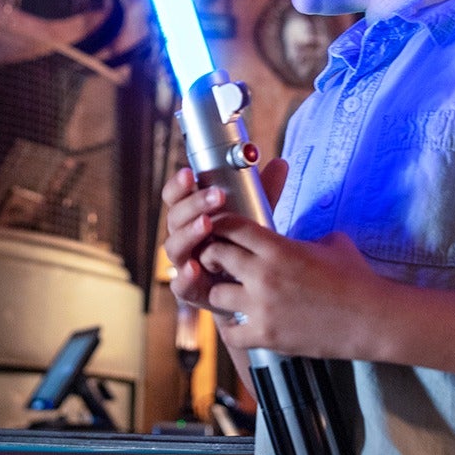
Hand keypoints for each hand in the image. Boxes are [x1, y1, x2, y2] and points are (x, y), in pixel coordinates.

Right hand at [162, 159, 287, 311]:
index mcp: (192, 216)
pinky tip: (195, 267)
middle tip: (217, 196)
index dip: (179, 185)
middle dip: (193, 205)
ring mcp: (185, 263)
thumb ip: (264, 192)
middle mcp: (183, 238)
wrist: (252, 286)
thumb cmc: (246, 245)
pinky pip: (180, 284)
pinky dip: (185, 276)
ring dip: (189, 234)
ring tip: (207, 224)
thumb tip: (280, 164)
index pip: (176, 197)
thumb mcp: (255, 217)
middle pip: (174, 218)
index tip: (191, 173)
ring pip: (174, 247)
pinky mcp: (190, 290)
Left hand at [203, 227, 390, 360]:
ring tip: (231, 295)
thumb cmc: (356, 278)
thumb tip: (298, 235)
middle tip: (218, 262)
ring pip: (215, 295)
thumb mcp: (332, 243)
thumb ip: (305, 237)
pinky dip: (232, 329)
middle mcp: (264, 275)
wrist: (372, 318)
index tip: (219, 232)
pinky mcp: (267, 336)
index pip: (230, 225)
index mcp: (278, 248)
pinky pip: (230, 333)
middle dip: (212, 257)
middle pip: (214, 256)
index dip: (220, 226)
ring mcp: (262, 308)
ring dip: (221, 293)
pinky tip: (241, 325)